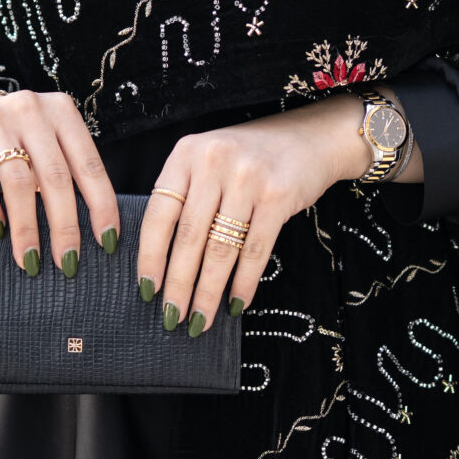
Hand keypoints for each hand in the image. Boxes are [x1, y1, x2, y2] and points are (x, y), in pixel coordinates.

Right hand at [0, 83, 118, 275]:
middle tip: (67, 261)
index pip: (89, 164)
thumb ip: (67, 168)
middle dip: (64, 226)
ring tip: (30, 258)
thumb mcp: (46, 140)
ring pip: (18, 182)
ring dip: (27, 228)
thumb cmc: (14, 137)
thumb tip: (94, 229)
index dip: (101, 205)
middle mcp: (30, 110)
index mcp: (61, 111)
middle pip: (55, 177)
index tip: (107, 241)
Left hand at [137, 95, 419, 335]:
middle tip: (173, 317)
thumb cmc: (251, 157)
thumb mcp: (209, 162)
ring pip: (220, 249)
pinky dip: (243, 282)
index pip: (159, 214)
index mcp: (186, 153)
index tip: (147, 290)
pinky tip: (235, 303)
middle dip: (179, 285)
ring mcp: (247, 178)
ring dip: (209, 292)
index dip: (150, 257)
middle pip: (189, 237)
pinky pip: (254, 251)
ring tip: (200, 320)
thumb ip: (185, 196)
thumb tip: (162, 263)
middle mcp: (213, 161)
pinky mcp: (278, 196)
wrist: (311, 138)